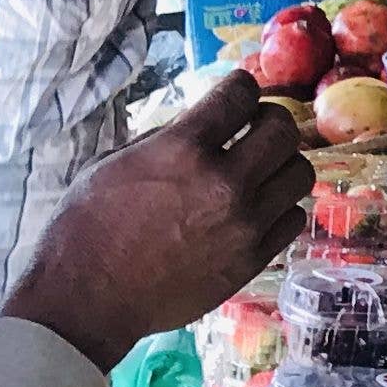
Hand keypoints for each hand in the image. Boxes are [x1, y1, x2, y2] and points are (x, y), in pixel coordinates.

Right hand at [4, 71, 309, 373]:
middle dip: (270, 120)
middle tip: (255, 127)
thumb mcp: (115, 164)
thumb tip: (207, 122)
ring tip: (260, 169)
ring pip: (299, 173)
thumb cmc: (86, 229)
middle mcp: (223, 183)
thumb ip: (168, 138)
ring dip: (282, 163)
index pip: (240, 95)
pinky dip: (279, 207)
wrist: (88, 299)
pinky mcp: (253, 258)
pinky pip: (292, 218)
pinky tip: (258, 207)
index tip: (239, 92)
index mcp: (182, 151)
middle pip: (283, 131)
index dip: (241, 87)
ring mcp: (244, 223)